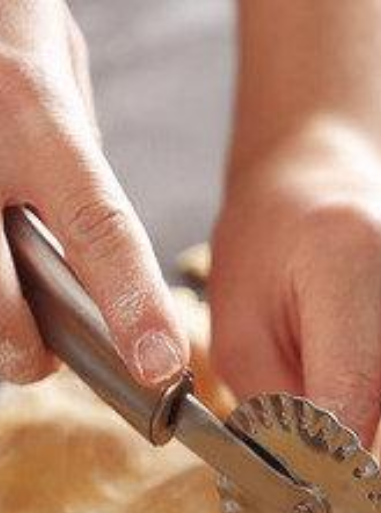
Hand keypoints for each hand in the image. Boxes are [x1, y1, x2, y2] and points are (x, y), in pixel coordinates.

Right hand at [0, 0, 186, 384]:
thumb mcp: (56, 72)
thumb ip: (76, 160)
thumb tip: (96, 244)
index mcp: (36, 111)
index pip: (100, 227)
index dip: (132, 304)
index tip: (158, 365)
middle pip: (0, 291)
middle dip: (22, 347)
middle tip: (39, 362)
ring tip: (4, 311)